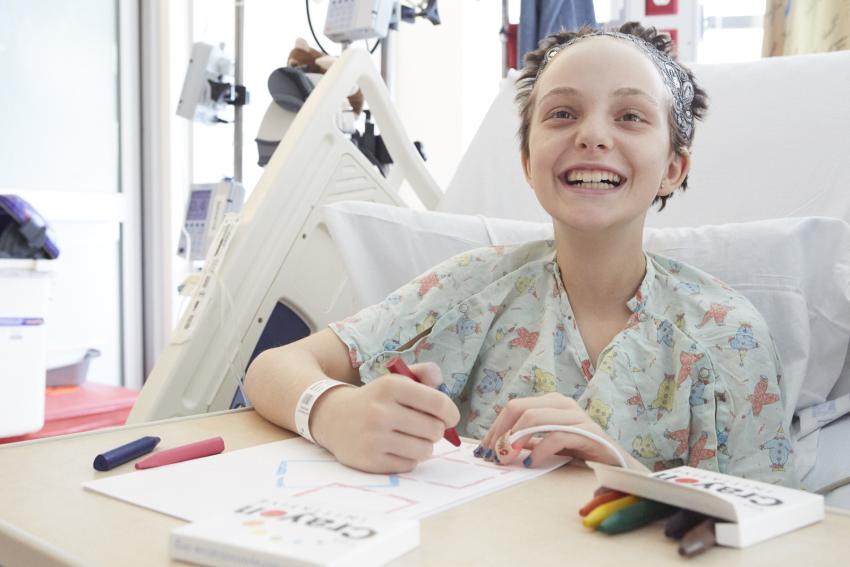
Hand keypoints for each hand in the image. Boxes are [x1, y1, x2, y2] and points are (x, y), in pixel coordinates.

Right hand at [309, 362, 459, 473]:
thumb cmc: (375, 399)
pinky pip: (409, 465)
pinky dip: (408, 458)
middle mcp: (381, 411)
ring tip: (411, 438)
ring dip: (424, 446)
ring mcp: (374, 438)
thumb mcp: (395, 380)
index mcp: (390, 386)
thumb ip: (424, 374)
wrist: (333, 417)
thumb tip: (442, 385)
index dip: (451, 413)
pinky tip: (396, 448)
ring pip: (424, 450)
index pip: (438, 403)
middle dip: (436, 430)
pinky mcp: (369, 461)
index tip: (450, 418)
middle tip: (425, 427)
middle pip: (435, 430)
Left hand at [478, 393, 637, 468]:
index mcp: (551, 402)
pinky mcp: (588, 432)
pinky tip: (531, 462)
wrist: (616, 463)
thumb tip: (497, 446)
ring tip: (507, 457)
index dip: (495, 427)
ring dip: (515, 439)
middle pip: (519, 408)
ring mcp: (575, 416)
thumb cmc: (580, 451)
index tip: (484, 448)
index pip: (513, 407)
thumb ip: (528, 439)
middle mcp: (562, 404)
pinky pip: (556, 436)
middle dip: (501, 432)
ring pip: (534, 418)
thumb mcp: (548, 442)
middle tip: (492, 454)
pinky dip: (539, 450)